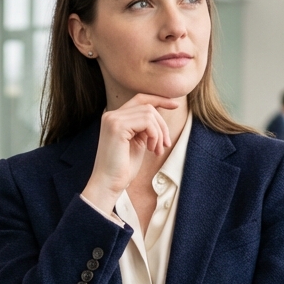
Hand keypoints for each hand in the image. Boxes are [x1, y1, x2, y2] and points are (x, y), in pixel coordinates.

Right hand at [81, 94, 177, 214]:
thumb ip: (145, 127)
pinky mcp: (117, 126)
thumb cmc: (123, 168)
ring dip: (159, 133)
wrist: (109, 184)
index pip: (140, 99)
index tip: (175, 104)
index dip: (159, 99)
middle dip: (162, 124)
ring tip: (157, 150)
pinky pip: (147, 122)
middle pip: (147, 106)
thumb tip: (159, 114)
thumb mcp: (138, 142)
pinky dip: (154, 135)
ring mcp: (113, 119)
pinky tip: (151, 149)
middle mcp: (111, 115)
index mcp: (115, 118)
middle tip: (165, 144)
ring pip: (149, 113)